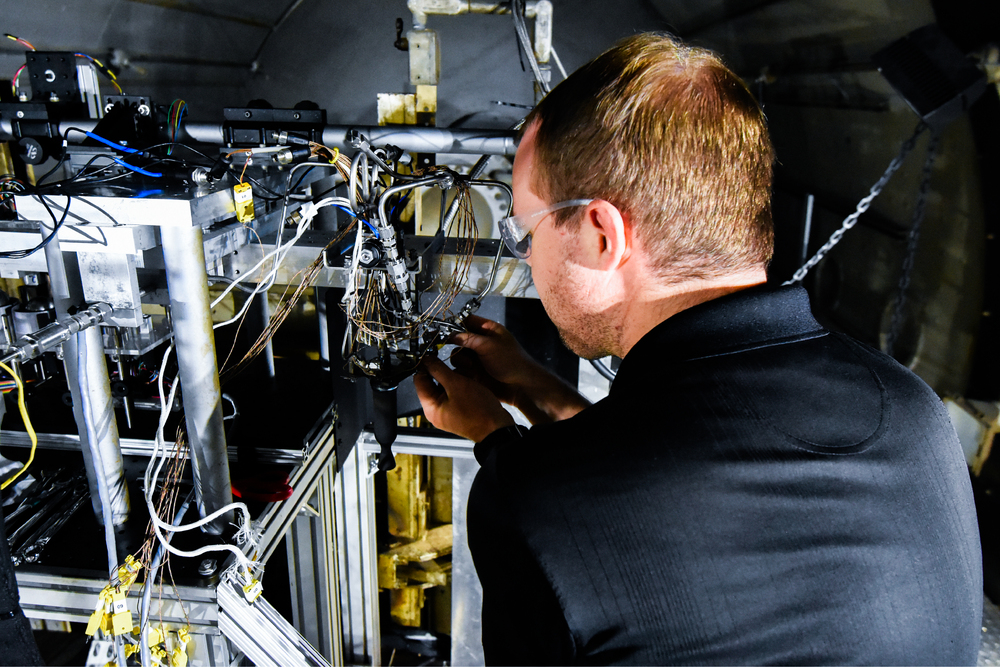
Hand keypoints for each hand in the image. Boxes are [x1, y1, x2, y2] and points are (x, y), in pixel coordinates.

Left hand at [414, 355, 514, 441]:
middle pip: (431, 384)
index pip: (418, 380)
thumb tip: (426, 361)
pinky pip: (454, 395)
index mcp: (431, 408)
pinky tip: (470, 384)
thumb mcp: (457, 384)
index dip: (425, 366)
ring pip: (444, 388)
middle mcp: (436, 412)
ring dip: (453, 379)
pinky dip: (460, 387)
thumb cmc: (479, 412)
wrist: (497, 429)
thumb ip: (439, 370)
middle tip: (454, 367)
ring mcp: (447, 413)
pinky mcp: (458, 413)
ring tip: (466, 376)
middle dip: (442, 373)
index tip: (433, 356)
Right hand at [450, 315, 590, 423]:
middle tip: (460, 352)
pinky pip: (460, 370)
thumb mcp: (489, 345)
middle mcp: (480, 343)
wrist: (521, 386)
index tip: (444, 330)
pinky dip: (462, 373)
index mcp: (488, 330)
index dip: (455, 324)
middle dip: (457, 346)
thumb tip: (451, 334)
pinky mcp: (474, 374)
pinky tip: (471, 376)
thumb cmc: (510, 361)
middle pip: (458, 340)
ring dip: (461, 361)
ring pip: (456, 356)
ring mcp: (477, 359)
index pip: (467, 321)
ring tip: (472, 368)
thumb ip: (468, 338)